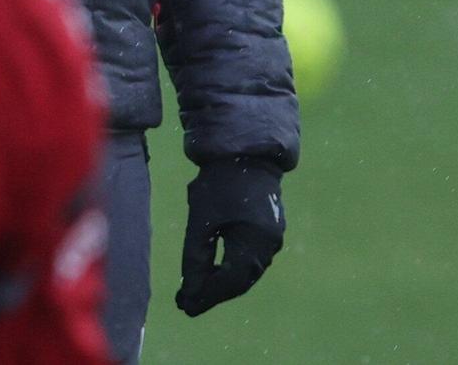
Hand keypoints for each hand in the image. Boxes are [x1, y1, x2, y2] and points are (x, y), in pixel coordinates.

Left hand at [174, 159, 284, 316]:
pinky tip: (214, 271)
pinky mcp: (270, 231)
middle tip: (186, 303)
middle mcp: (269, 246)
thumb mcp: (201, 220)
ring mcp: (273, 239)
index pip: (230, 282)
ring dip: (222, 283)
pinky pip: (251, 259)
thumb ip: (195, 258)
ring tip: (195, 291)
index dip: (207, 296)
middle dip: (213, 293)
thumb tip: (189, 293)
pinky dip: (232, 269)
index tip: (184, 306)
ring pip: (246, 272)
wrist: (245, 152)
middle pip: (240, 281)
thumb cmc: (219, 183)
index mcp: (254, 242)